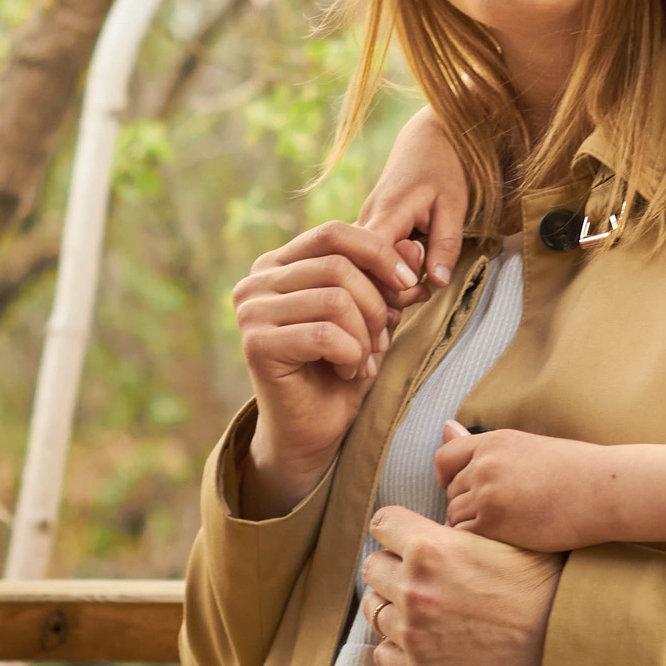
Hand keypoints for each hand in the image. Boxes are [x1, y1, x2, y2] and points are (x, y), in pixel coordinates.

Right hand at [229, 221, 417, 517]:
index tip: (409, 283)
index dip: (379, 253)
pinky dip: (351, 355)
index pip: (333, 233)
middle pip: (338, 266)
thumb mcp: (371, 317)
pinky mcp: (256, 345)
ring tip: (363, 359)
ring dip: (365, 335)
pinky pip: (325, 334)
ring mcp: (251, 312)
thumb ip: (387, 278)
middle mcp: (257, 281)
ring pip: (335, 299)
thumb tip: (414, 244)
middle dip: (376, 304)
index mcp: (279, 264)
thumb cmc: (339, 370)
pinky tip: (348, 372)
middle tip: (382, 339)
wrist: (310, 432)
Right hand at [357, 104, 468, 307]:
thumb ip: (446, 244)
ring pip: (362, 270)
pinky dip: (385, 276)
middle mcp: (365, 221)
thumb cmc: (443, 167)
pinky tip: (408, 281)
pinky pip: (366, 262)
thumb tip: (438, 282)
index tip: (419, 289)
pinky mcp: (365, 230)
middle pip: (362, 272)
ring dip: (387, 286)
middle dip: (390, 291)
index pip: (370, 262)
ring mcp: (361, 226)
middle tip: (424, 292)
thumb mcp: (454, 205)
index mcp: (385, 213)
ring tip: (420, 288)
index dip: (390, 285)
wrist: (428, 137)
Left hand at [360, 505, 562, 665]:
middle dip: (391, 567)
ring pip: (374, 610)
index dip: (394, 529)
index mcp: (430, 548)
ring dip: (392, 605)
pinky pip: (383, 654)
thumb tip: (429, 529)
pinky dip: (397, 647)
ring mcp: (413, 633)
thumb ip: (453, 532)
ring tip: (419, 608)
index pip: (381, 524)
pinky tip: (421, 640)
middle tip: (415, 575)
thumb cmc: (540, 583)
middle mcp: (414, 588)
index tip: (401, 537)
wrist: (562, 635)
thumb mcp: (497, 537)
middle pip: (372, 567)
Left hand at [436, 421, 619, 551]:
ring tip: (505, 530)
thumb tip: (445, 426)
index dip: (448, 478)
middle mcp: (484, 464)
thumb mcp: (530, 447)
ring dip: (473, 526)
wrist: (604, 490)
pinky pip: (464, 536)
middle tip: (499, 516)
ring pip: (455, 516)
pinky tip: (502, 543)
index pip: (445, 458)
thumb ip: (489, 449)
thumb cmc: (578, 471)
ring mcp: (486, 493)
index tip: (462, 490)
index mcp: (494, 442)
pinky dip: (477, 543)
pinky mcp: (493, 522)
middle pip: (451, 492)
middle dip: (467, 505)